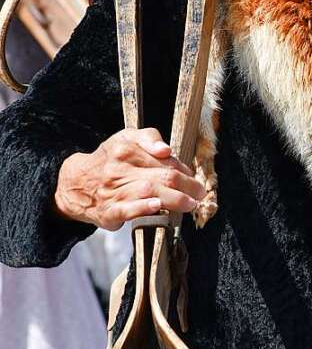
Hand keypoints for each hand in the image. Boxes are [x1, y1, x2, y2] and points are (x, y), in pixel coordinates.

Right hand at [54, 128, 204, 231]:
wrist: (76, 183)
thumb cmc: (110, 159)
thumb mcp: (125, 138)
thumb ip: (149, 137)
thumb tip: (166, 149)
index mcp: (126, 148)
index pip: (164, 159)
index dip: (183, 169)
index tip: (193, 178)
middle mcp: (120, 168)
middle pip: (162, 176)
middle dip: (187, 186)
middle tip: (199, 193)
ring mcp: (114, 190)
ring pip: (149, 193)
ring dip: (174, 199)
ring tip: (190, 203)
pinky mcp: (109, 211)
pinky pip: (128, 210)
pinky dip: (143, 208)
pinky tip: (157, 206)